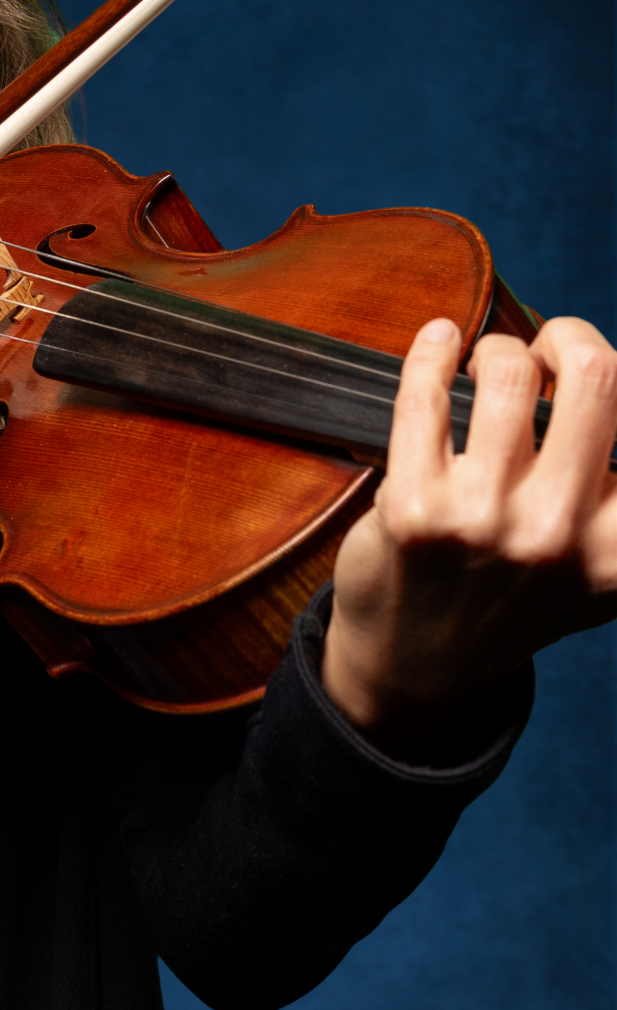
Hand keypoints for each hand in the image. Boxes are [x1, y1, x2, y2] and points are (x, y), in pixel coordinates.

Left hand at [322, 313, 616, 745]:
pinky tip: (438, 342)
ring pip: (509, 373)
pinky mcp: (411, 509)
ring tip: (489, 365)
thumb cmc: (511, 600)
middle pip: (596, 374)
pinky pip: (426, 395)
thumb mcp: (599, 572)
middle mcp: (558, 534)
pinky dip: (432, 352)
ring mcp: (482, 521)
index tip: (601, 382)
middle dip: (570, 339)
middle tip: (550, 349)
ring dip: (500, 351)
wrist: (417, 669)